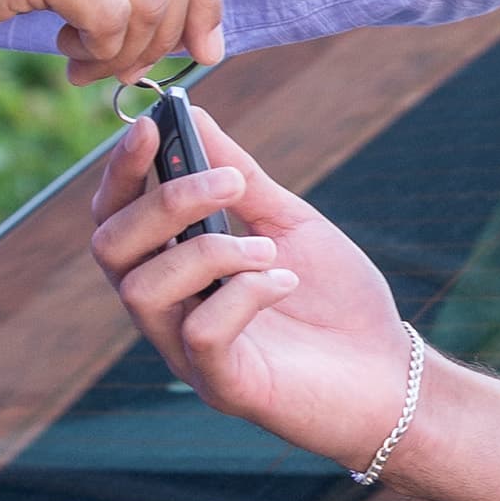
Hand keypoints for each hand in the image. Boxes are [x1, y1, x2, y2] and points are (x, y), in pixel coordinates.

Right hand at [89, 111, 421, 475]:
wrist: (389, 373)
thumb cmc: (335, 300)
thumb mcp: (288, 221)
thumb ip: (238, 177)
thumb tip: (193, 113)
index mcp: (174, 268)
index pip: (115, 215)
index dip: (122, 171)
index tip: (151, 125)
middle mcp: (168, 310)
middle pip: (110, 248)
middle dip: (162, 202)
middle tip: (231, 182)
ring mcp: (187, 352)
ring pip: (141, 290)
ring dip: (208, 250)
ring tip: (268, 249)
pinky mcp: (222, 387)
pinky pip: (199, 333)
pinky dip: (242, 293)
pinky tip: (284, 281)